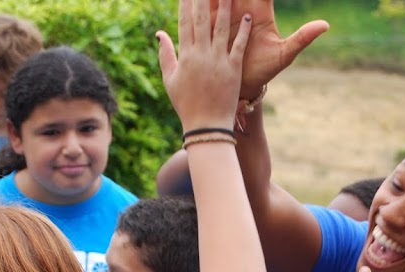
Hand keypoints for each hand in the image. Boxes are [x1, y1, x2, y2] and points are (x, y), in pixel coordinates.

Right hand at [157, 0, 251, 131]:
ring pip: (221, 28)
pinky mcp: (233, 69)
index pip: (184, 22)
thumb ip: (165, 55)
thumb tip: (159, 33)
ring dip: (225, 7)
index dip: (185, 3)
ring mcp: (218, 62)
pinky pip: (238, 46)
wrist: (207, 126)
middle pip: (202, 19)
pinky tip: (245, 15)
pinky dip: (242, 30)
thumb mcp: (170, 79)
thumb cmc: (186, 104)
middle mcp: (202, 55)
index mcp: (185, 56)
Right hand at [214, 0, 328, 96]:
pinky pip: (203, 6)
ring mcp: (224, 13)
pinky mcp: (209, 21)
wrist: (241, 85)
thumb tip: (326, 25)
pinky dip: (199, 0)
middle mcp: (242, 7)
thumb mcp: (283, 54)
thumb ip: (302, 38)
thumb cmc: (265, 70)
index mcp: (260, 10)